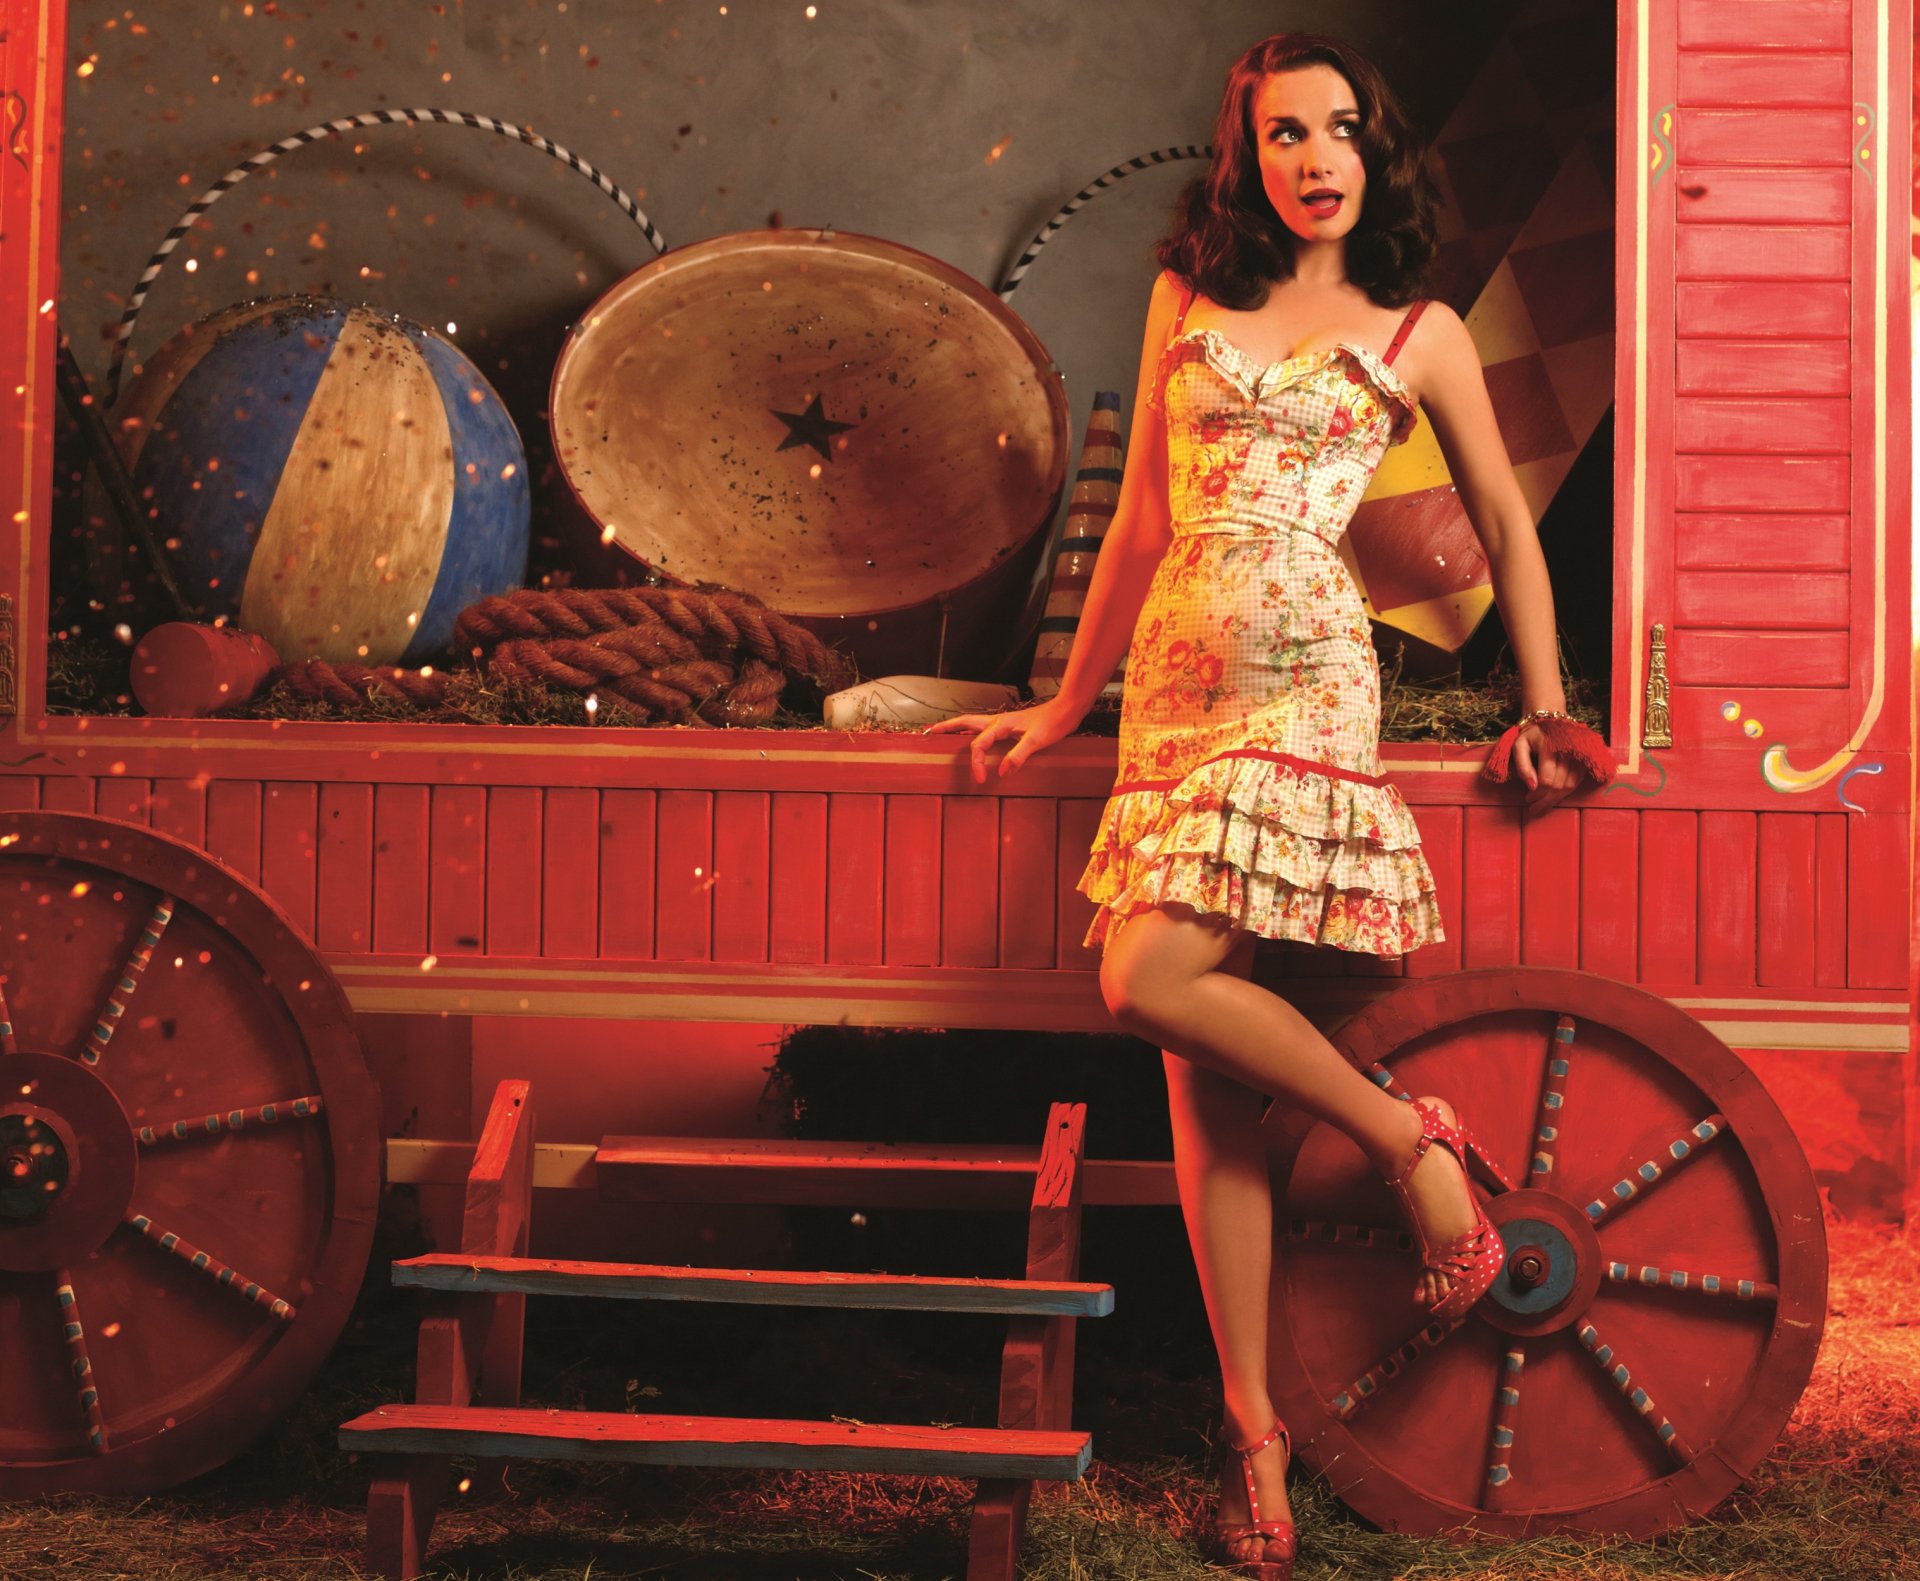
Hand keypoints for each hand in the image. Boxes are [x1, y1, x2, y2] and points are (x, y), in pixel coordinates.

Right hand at [923, 699, 1082, 783]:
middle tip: (929, 733)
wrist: (1066, 710)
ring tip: (944, 733)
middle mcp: (997, 722)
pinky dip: (973, 732)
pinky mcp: (1010, 726)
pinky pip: (984, 728)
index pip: (978, 745)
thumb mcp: (1036, 741)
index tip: (980, 780)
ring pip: (973, 724)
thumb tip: (1001, 772)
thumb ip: (1018, 755)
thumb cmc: (1052, 724)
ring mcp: (1003, 723)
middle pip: (964, 723)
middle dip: (946, 729)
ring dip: (957, 728)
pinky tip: (975, 738)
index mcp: (1000, 725)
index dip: (976, 763)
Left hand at [1511, 724, 1583, 818]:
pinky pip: (1576, 782)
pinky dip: (1565, 793)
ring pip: (1570, 786)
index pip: (1547, 780)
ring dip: (1555, 800)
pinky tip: (1554, 797)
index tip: (1527, 799)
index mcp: (1551, 746)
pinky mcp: (1584, 761)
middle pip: (1559, 786)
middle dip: (1545, 801)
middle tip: (1534, 809)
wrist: (1552, 719)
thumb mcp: (1519, 745)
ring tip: (1542, 807)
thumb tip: (1531, 787)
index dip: (1537, 794)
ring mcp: (1579, 756)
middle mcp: (1569, 751)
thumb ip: (1522, 765)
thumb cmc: (1532, 734)